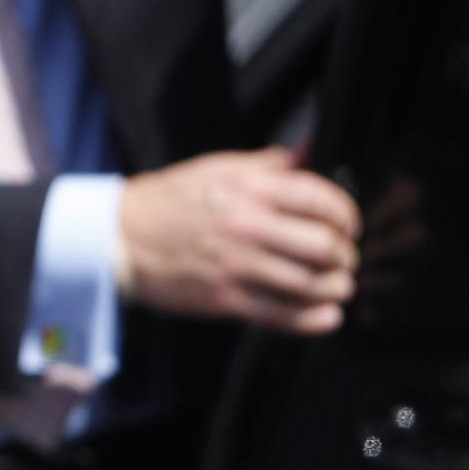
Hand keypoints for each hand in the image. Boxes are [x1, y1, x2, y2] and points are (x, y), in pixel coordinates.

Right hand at [118, 147, 359, 334]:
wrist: (121, 238)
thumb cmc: (169, 201)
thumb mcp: (217, 168)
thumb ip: (269, 164)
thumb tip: (310, 149)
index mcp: (245, 188)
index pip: (317, 198)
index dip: (346, 213)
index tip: (348, 223)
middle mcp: (245, 226)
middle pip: (322, 245)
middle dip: (344, 254)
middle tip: (343, 256)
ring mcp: (236, 266)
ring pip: (310, 284)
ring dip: (335, 287)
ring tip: (336, 284)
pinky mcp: (226, 300)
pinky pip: (284, 316)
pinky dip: (316, 319)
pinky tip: (326, 314)